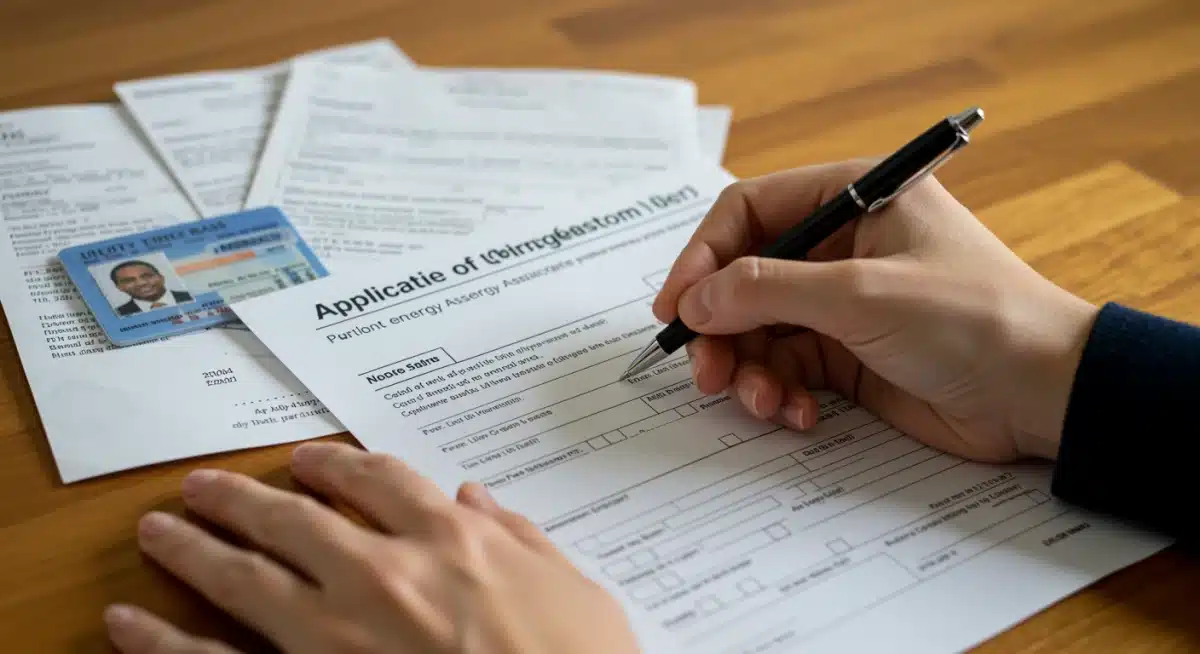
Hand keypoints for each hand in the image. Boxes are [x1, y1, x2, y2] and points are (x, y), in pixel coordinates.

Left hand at [103, 442, 641, 653]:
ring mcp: (341, 634)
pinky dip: (164, 643)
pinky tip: (127, 623)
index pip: (380, 479)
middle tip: (205, 485)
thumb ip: (521, 538)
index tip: (309, 460)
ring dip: (195, 547)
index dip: (337, 464)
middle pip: (296, 517)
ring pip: (248, 577)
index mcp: (454, 540)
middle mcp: (387, 573)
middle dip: (244, 498)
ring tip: (158, 528)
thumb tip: (478, 498)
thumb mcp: (576, 590)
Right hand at [653, 160, 1098, 462]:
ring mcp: (842, 304)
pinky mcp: (848, 356)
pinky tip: (799, 416)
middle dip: (721, 328)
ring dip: (749, 370)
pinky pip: (787, 368)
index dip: (702, 257)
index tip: (674, 308)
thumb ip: (767, 290)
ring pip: (759, 330)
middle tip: (708, 372)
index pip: (748, 212)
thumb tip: (692, 300)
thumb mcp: (860, 295)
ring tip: (763, 402)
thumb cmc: (971, 319)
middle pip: (744, 278)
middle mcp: (840, 246)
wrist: (1043, 395)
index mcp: (852, 199)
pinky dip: (781, 394)